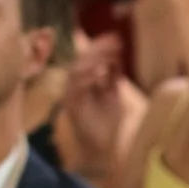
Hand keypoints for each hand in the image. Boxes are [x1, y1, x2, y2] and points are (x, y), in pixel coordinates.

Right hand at [59, 34, 124, 164]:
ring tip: (110, 52)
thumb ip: (112, 78)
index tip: (117, 38)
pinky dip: (87, 78)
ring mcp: (70, 96)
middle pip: (81, 60)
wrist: (102, 149)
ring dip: (93, 59)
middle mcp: (74, 87)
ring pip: (75, 70)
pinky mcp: (71, 107)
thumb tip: (117, 58)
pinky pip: (75, 88)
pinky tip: (100, 72)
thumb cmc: (106, 124)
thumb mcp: (113, 95)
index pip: (88, 58)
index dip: (101, 46)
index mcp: (83, 82)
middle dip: (98, 48)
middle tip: (115, 40)